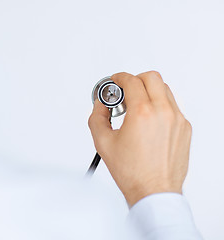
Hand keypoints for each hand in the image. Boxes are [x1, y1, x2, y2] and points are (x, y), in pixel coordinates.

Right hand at [88, 71, 191, 206]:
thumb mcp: (103, 142)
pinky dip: (159, 105)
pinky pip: (172, 106)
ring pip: (164, 90)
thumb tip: (100, 105)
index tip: (114, 82)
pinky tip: (148, 120)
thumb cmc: (132, 172)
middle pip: (152, 77)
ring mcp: (177, 120)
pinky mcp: (184, 128)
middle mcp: (163, 112)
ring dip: (149, 91)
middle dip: (135, 79)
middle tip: (125, 92)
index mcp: (142, 113)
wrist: (153, 191)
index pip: (131, 81)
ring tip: (136, 107)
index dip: (119, 78)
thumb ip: (97, 117)